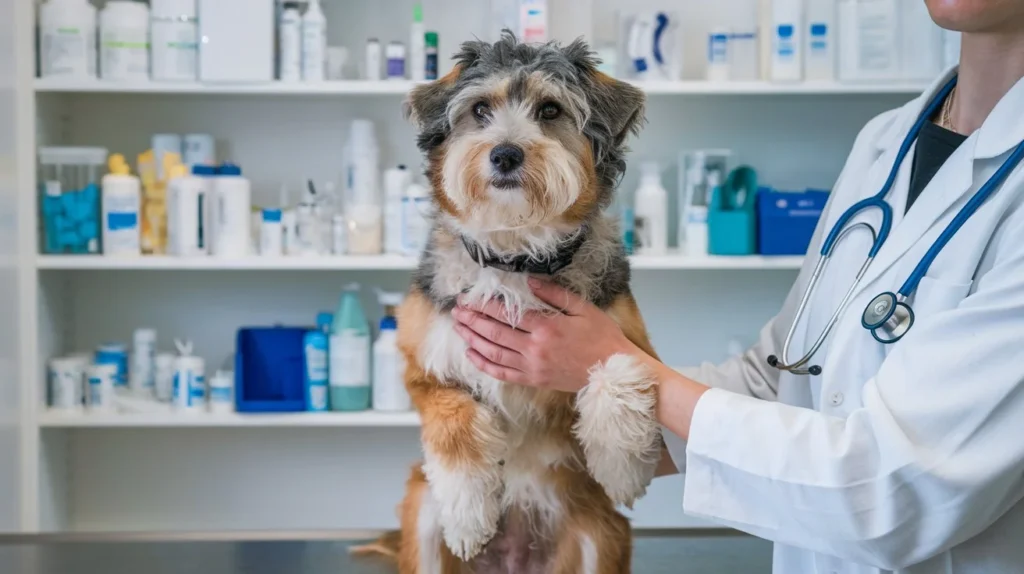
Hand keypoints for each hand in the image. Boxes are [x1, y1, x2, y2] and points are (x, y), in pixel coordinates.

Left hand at [451, 277, 637, 392]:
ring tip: (459, 328)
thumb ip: (554, 294)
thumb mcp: (583, 309)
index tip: (469, 298)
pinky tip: (472, 354)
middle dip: (472, 320)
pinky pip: (502, 373)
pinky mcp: (533, 380)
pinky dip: (484, 364)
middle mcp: (534, 348)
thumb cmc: (602, 338)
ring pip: (494, 352)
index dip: (484, 305)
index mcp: (546, 327)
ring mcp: (532, 367)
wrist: (612, 372)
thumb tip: (529, 280)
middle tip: (456, 311)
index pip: (507, 314)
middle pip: (494, 332)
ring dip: (473, 339)